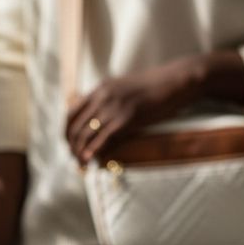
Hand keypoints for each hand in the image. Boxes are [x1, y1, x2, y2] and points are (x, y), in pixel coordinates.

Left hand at [65, 51, 243, 165]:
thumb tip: (102, 122)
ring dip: (80, 151)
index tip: (69, 144)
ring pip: (86, 134)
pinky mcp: (126, 118)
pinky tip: (90, 160)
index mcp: (100, 88)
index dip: (66, 131)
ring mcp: (114, 106)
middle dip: (71, 145)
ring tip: (81, 163)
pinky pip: (103, 138)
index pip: (71, 111)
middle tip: (74, 158)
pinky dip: (93, 151)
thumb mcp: (126, 90)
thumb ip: (111, 102)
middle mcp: (102, 96)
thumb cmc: (156, 88)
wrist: (177, 80)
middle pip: (75, 125)